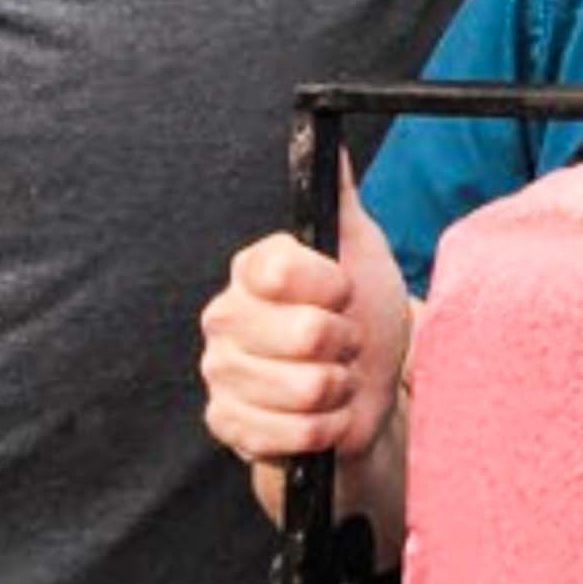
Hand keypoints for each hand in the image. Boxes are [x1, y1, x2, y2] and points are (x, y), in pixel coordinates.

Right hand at [198, 185, 413, 520]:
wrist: (361, 389)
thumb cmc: (362, 312)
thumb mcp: (361, 251)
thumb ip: (342, 201)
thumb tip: (331, 149)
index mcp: (254, 267)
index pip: (284, 271)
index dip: (332, 287)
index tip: (346, 292)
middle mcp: (226, 316)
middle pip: (306, 335)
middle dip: (345, 344)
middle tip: (345, 342)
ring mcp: (221, 373)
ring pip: (304, 389)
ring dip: (338, 389)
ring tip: (336, 378)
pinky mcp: (227, 424)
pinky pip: (291, 435)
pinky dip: (323, 429)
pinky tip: (323, 415)